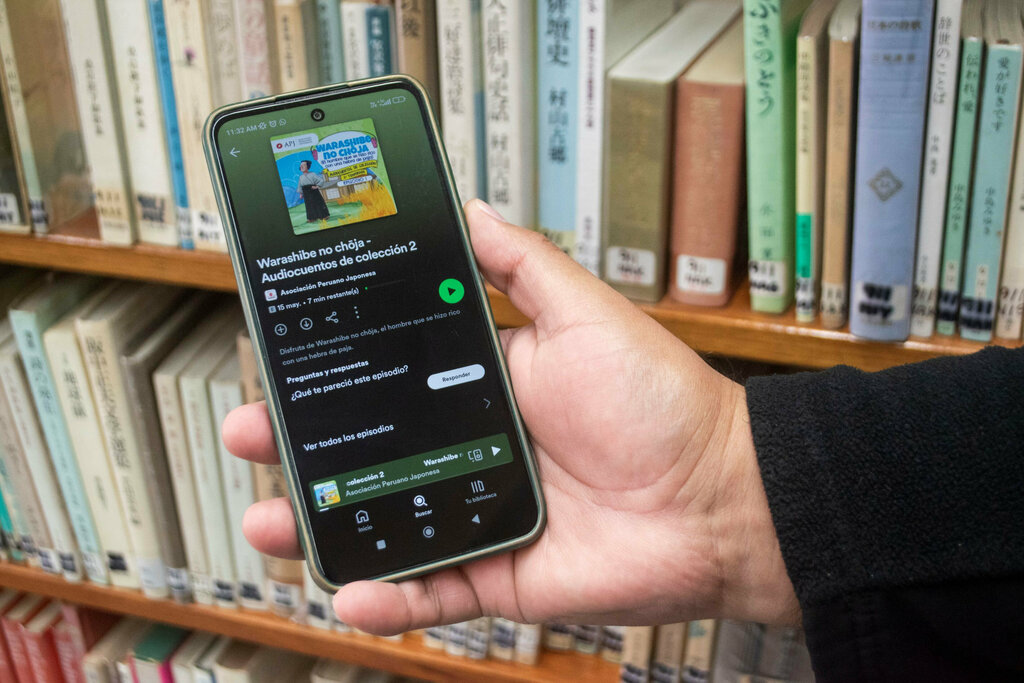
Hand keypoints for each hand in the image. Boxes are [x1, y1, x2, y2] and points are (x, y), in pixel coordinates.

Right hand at [223, 200, 798, 633]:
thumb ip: (523, 264)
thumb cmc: (662, 402)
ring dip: (321, 526)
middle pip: (372, 453)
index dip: (336, 376)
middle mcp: (475, 450)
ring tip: (270, 519)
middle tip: (250, 434)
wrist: (720, 498)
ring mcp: (483, 514)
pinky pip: (433, 590)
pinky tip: (347, 589)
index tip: (284, 362)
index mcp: (487, 388)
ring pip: (385, 524)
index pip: (393, 381)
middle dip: (303, 448)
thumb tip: (470, 207)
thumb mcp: (586, 314)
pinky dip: (389, 597)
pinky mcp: (501, 572)